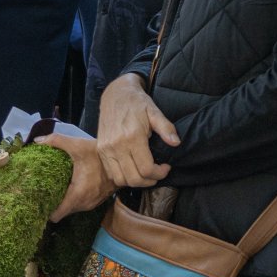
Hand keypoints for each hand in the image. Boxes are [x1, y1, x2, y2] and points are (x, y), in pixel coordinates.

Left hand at [37, 132, 115, 221]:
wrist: (123, 160)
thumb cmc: (98, 154)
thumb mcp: (77, 145)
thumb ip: (56, 141)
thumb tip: (38, 141)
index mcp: (77, 194)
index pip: (57, 215)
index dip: (45, 210)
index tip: (37, 201)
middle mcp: (84, 204)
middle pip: (62, 212)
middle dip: (52, 205)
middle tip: (41, 193)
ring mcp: (91, 204)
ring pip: (71, 209)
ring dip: (62, 202)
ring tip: (53, 190)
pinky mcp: (96, 201)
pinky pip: (79, 205)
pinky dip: (72, 200)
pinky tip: (67, 188)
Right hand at [96, 74, 178, 189]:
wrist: (115, 94)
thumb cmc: (136, 103)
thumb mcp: (154, 111)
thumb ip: (165, 127)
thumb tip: (176, 142)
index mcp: (132, 137)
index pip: (146, 169)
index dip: (159, 173)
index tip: (166, 167)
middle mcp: (116, 145)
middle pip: (134, 179)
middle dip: (150, 180)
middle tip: (158, 173)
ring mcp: (106, 149)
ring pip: (121, 180)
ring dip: (136, 181)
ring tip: (146, 173)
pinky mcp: (100, 150)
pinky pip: (112, 173)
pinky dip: (123, 177)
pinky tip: (133, 169)